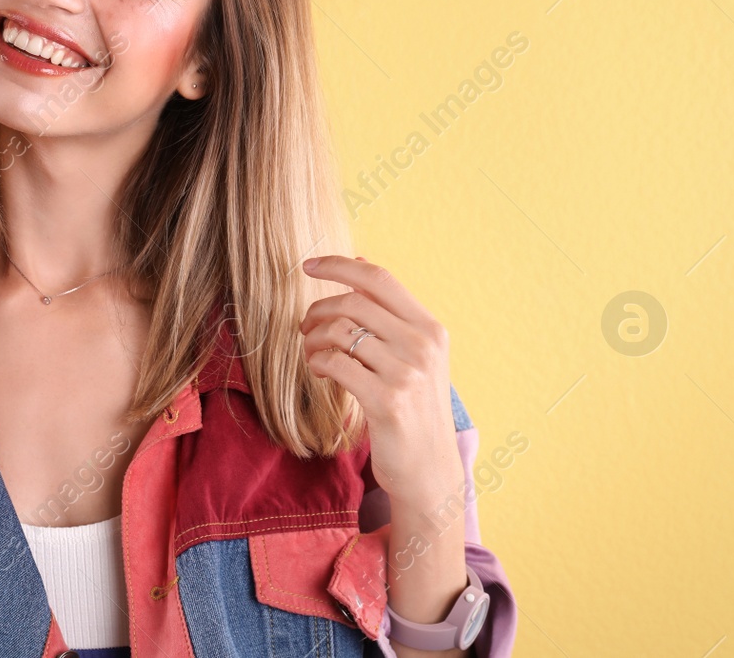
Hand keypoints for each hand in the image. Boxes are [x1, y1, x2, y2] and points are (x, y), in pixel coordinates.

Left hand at [299, 255, 462, 507]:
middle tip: (303, 327)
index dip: (339, 265)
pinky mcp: (387, 400)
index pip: (379, 279)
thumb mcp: (415, 356)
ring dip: (313, 339)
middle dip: (318, 310)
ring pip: (340, 331)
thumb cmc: (415, 409)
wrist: (429, 471)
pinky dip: (317, 362)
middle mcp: (422, 345)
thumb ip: (390, 313)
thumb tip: (361, 262)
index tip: (308, 265)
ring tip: (311, 353)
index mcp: (430, 328)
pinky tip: (319, 371)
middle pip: (353, 303)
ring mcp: (407, 373)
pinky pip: (336, 364)